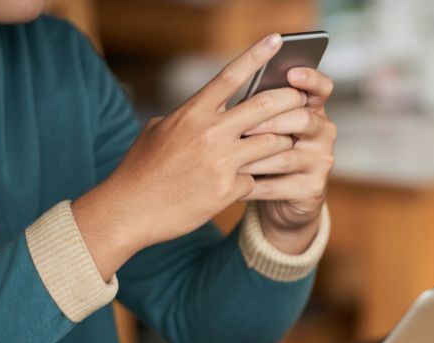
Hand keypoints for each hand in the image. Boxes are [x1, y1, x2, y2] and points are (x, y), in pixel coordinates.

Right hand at [73, 34, 307, 279]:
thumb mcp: (159, 131)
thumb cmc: (141, 170)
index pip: (230, 76)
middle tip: (304, 99)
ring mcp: (221, 161)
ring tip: (286, 143)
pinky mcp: (229, 190)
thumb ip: (188, 116)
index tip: (277, 40)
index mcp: (192, 113)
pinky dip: (257, 180)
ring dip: (283, 142)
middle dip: (291, 100)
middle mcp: (209, 132)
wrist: (129, 211)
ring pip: (273, 142)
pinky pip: (258, 179)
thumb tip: (208, 107)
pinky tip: (252, 184)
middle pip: (265, 106)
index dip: (257, 55)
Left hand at [239, 67, 335, 253]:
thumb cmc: (266, 153)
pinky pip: (278, 185)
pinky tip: (233, 183)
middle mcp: (323, 132)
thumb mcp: (267, 126)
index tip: (292, 73)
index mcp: (313, 110)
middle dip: (270, 121)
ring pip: (286, 156)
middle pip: (303, 119)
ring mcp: (320, 161)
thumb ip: (260, 107)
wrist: (281, 199)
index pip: (321, 88)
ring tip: (228, 158)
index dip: (310, 79)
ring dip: (254, 157)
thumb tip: (236, 84)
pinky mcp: (312, 189)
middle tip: (243, 126)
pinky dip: (251, 184)